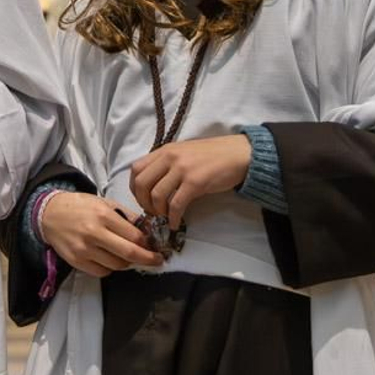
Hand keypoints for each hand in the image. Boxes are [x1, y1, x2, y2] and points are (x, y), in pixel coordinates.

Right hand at [38, 192, 161, 277]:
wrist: (49, 213)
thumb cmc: (80, 206)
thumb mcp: (104, 203)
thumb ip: (126, 216)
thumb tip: (148, 230)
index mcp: (103, 215)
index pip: (134, 236)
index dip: (148, 244)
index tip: (156, 247)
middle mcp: (93, 233)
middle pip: (128, 254)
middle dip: (148, 259)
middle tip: (157, 260)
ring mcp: (84, 249)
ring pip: (117, 266)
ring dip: (127, 263)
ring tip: (126, 255)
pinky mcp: (76, 261)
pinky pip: (102, 272)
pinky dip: (110, 268)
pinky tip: (109, 258)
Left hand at [130, 134, 252, 229]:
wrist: (239, 154)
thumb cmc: (213, 156)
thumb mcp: (184, 153)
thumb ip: (167, 164)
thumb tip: (153, 186)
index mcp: (165, 150)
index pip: (136, 169)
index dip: (135, 188)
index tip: (142, 200)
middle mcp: (170, 157)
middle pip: (142, 183)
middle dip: (143, 202)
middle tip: (152, 212)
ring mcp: (182, 169)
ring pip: (156, 195)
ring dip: (158, 211)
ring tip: (165, 217)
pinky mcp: (195, 182)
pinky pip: (176, 205)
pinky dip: (172, 217)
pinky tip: (175, 223)